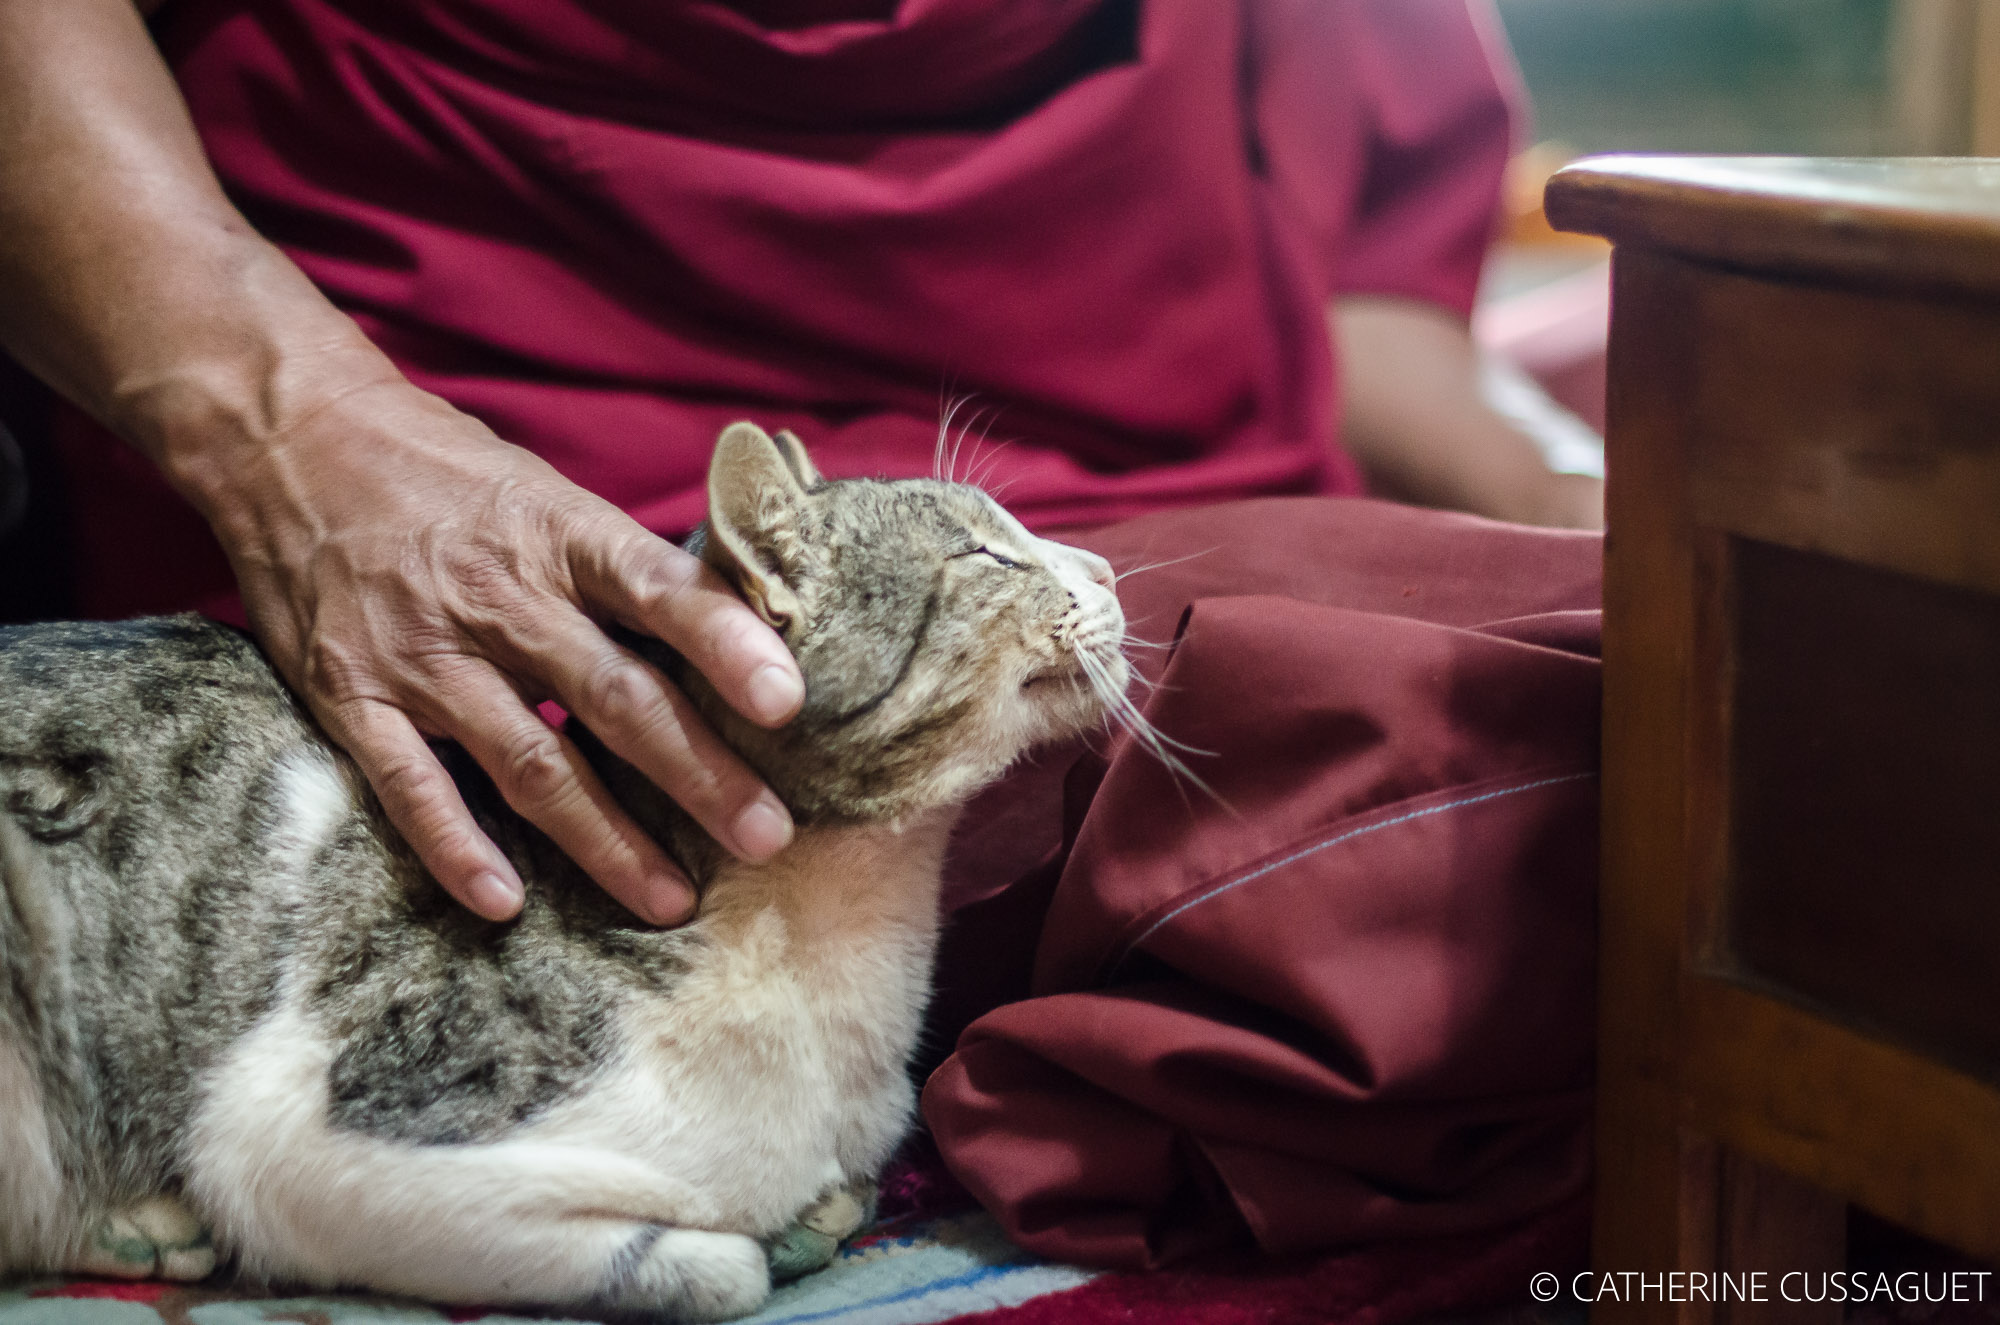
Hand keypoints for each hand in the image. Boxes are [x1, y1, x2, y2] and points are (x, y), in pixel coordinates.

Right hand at [203, 373, 801, 923]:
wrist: (291, 436)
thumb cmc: (447, 472)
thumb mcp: (548, 494)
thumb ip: (624, 570)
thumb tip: (736, 635)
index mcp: (562, 535)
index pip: (660, 589)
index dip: (726, 645)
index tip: (786, 702)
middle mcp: (500, 597)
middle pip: (615, 698)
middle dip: (697, 774)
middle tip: (767, 837)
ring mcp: (424, 653)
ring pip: (531, 761)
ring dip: (605, 839)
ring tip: (670, 898)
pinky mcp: (353, 695)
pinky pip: (412, 786)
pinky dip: (459, 848)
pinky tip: (506, 903)